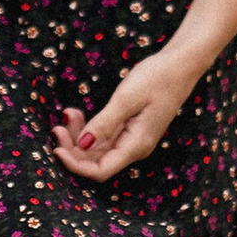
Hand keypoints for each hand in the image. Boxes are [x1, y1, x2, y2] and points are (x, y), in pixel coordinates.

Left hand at [54, 51, 196, 182]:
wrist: (180, 65)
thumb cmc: (157, 79)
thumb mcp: (126, 99)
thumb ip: (104, 124)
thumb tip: (82, 145)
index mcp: (136, 146)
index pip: (100, 171)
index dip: (76, 165)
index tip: (56, 149)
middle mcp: (134, 148)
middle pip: (96, 162)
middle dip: (73, 149)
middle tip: (57, 127)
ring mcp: (132, 139)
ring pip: (97, 149)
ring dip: (78, 136)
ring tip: (67, 115)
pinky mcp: (129, 129)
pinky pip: (103, 136)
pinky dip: (88, 127)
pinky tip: (76, 113)